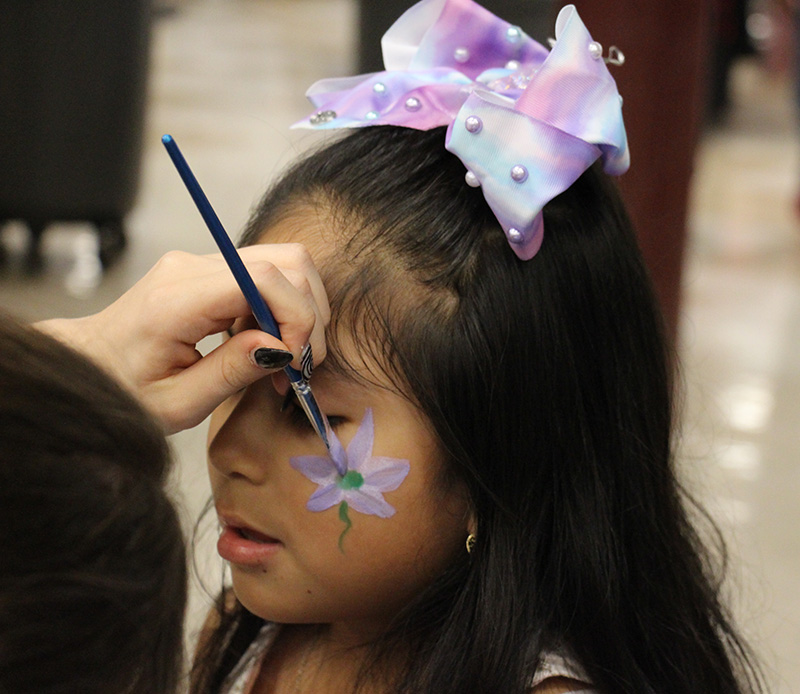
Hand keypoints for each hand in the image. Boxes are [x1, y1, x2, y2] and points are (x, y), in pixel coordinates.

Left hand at [36, 245, 329, 433]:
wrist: (89, 366)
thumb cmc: (123, 390)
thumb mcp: (178, 403)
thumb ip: (231, 372)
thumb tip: (280, 346)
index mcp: (177, 300)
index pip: (265, 279)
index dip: (297, 316)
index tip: (294, 361)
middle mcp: (190, 267)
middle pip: (286, 261)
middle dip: (307, 314)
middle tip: (296, 364)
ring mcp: (200, 262)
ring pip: (284, 263)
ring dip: (299, 310)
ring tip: (283, 356)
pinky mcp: (210, 269)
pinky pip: (267, 275)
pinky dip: (283, 309)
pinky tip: (267, 344)